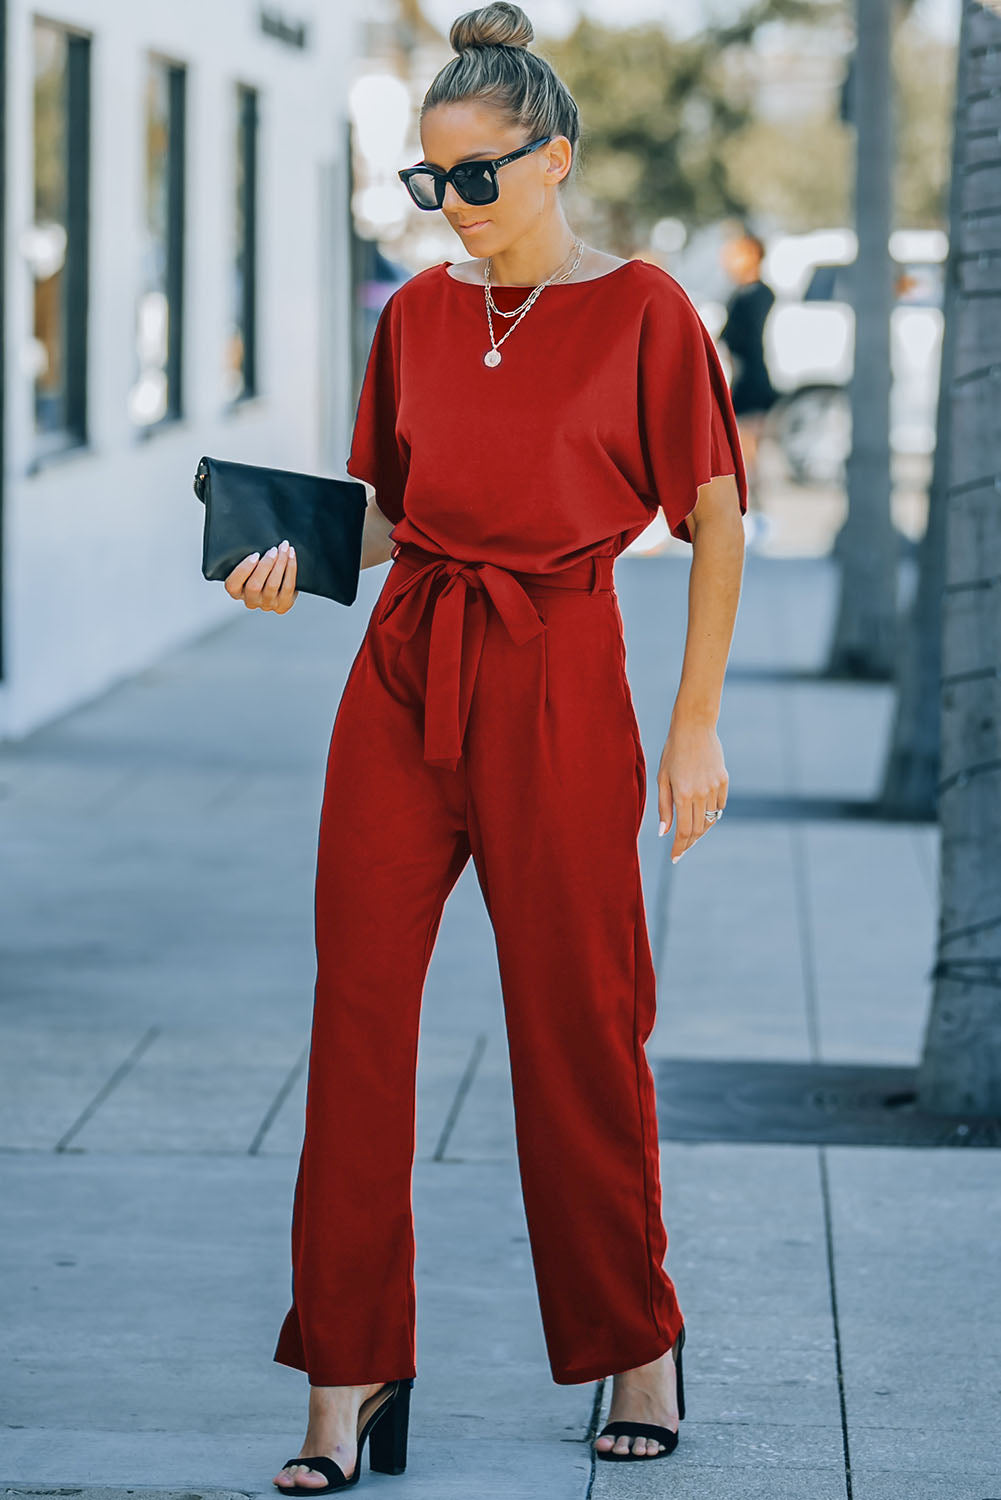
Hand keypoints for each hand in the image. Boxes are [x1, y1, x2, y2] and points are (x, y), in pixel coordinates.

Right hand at [225, 540, 297, 612]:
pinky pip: (288, 586)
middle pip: (254, 586)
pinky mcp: (283, 604)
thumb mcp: (249, 564)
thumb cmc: (260, 568)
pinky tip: (291, 556)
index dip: (243, 570)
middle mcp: (250, 601)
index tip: (255, 555)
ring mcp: (267, 604)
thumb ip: (248, 558)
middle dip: (266, 565)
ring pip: (273, 584)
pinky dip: (291, 568)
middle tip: (273, 550)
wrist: (280, 582)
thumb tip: (251, 538)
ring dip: (280, 563)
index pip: (233, 585)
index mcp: (236, 591)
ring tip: (284, 549)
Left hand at [657, 718, 727, 862]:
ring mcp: (715, 787)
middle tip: (681, 849)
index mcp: (682, 794)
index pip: (684, 832)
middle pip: (698, 829)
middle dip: (689, 842)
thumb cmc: (673, 752)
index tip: (674, 858)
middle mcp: (700, 793)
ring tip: (691, 834)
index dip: (679, 848)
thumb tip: (664, 833)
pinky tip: (702, 815)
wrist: (695, 727)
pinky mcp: (724, 781)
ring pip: (710, 819)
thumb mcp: (662, 778)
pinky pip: (719, 805)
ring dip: (701, 830)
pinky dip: (712, 814)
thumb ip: (663, 807)